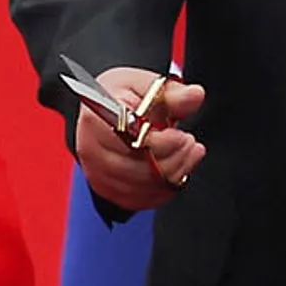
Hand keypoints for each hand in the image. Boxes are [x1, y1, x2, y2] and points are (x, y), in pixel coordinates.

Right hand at [71, 66, 206, 214]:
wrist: (103, 110)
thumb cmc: (121, 96)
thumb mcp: (146, 84)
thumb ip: (172, 93)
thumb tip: (193, 96)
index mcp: (97, 119)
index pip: (134, 142)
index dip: (164, 143)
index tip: (181, 135)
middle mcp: (91, 150)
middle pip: (140, 168)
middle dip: (174, 159)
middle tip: (189, 144)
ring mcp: (97, 173)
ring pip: (143, 187)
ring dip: (173, 173)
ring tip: (185, 155)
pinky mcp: (106, 190)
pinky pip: (140, 200)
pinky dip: (163, 189)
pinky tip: (174, 172)